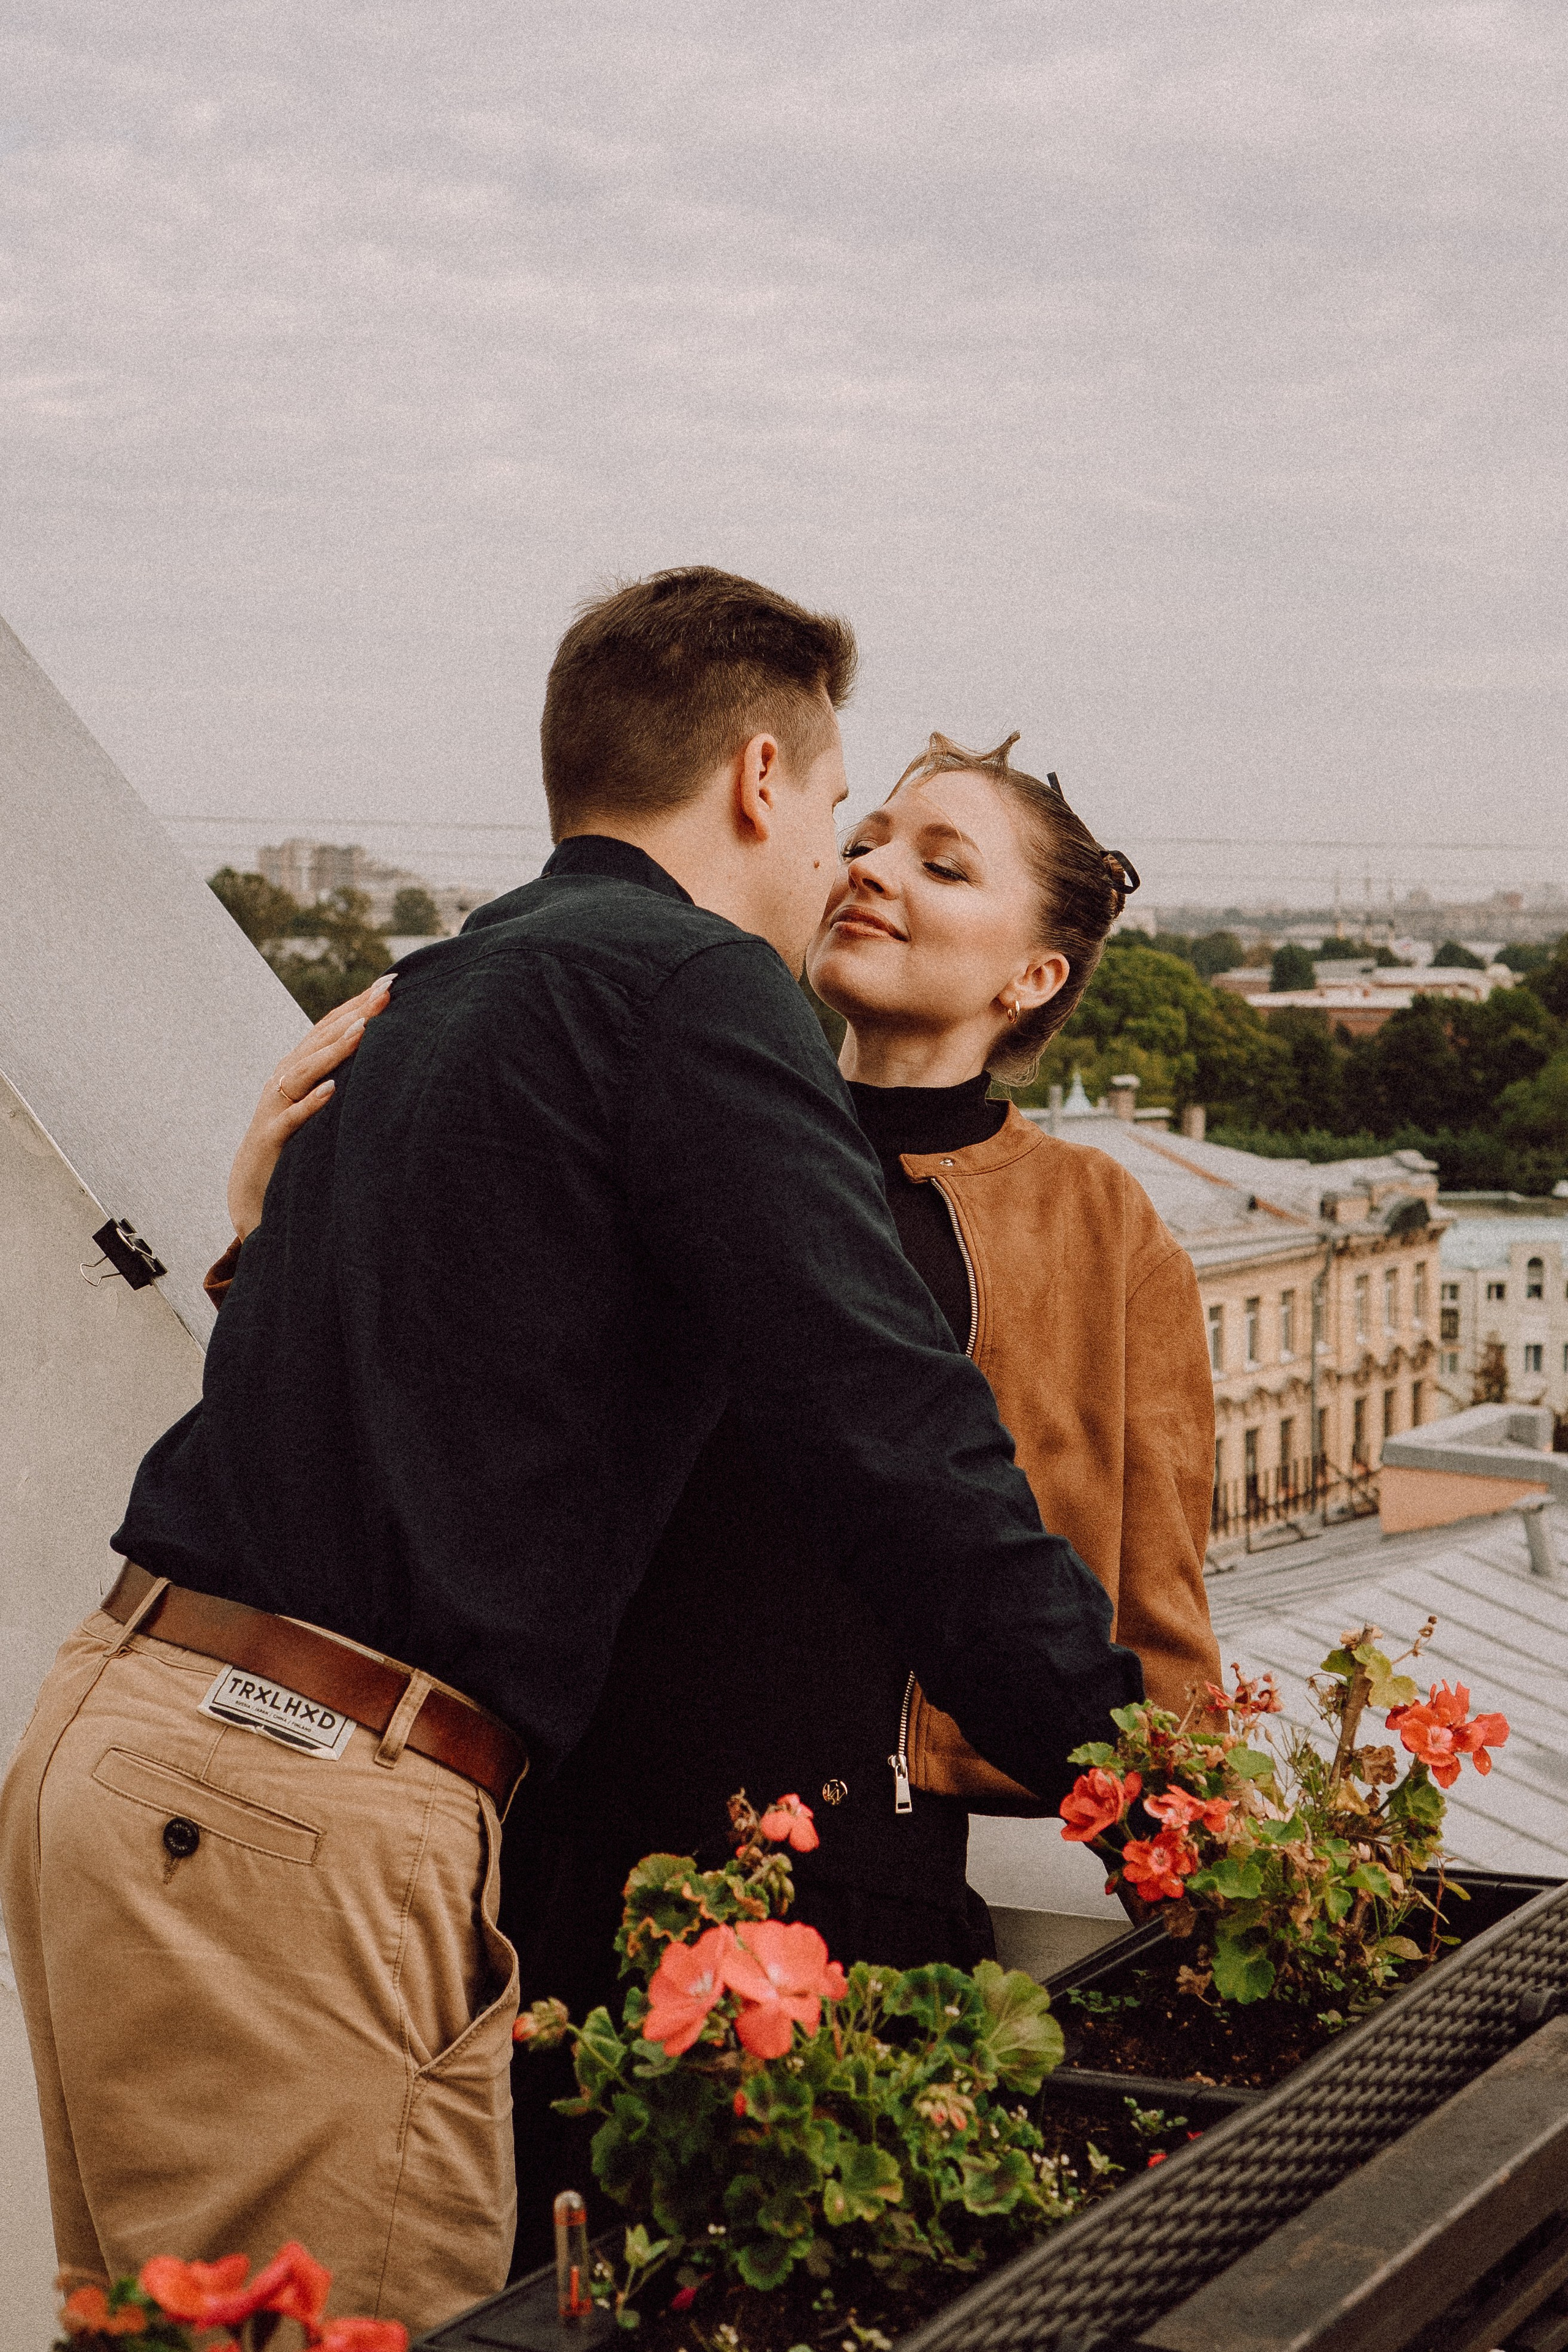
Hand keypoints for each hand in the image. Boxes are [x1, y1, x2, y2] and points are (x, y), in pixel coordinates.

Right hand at [227, 978, 393, 1238]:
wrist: (251, 1188)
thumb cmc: (293, 1141)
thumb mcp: (318, 1103)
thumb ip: (340, 1077)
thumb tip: (382, 1055)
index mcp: (299, 1066)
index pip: (330, 1028)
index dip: (357, 1004)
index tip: (390, 983)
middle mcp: (285, 1078)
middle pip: (321, 1040)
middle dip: (354, 1014)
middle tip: (385, 992)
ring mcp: (276, 1105)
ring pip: (305, 1071)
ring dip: (334, 1051)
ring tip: (363, 1030)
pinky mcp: (272, 1136)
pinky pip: (292, 1118)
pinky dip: (311, 1103)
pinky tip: (333, 1090)